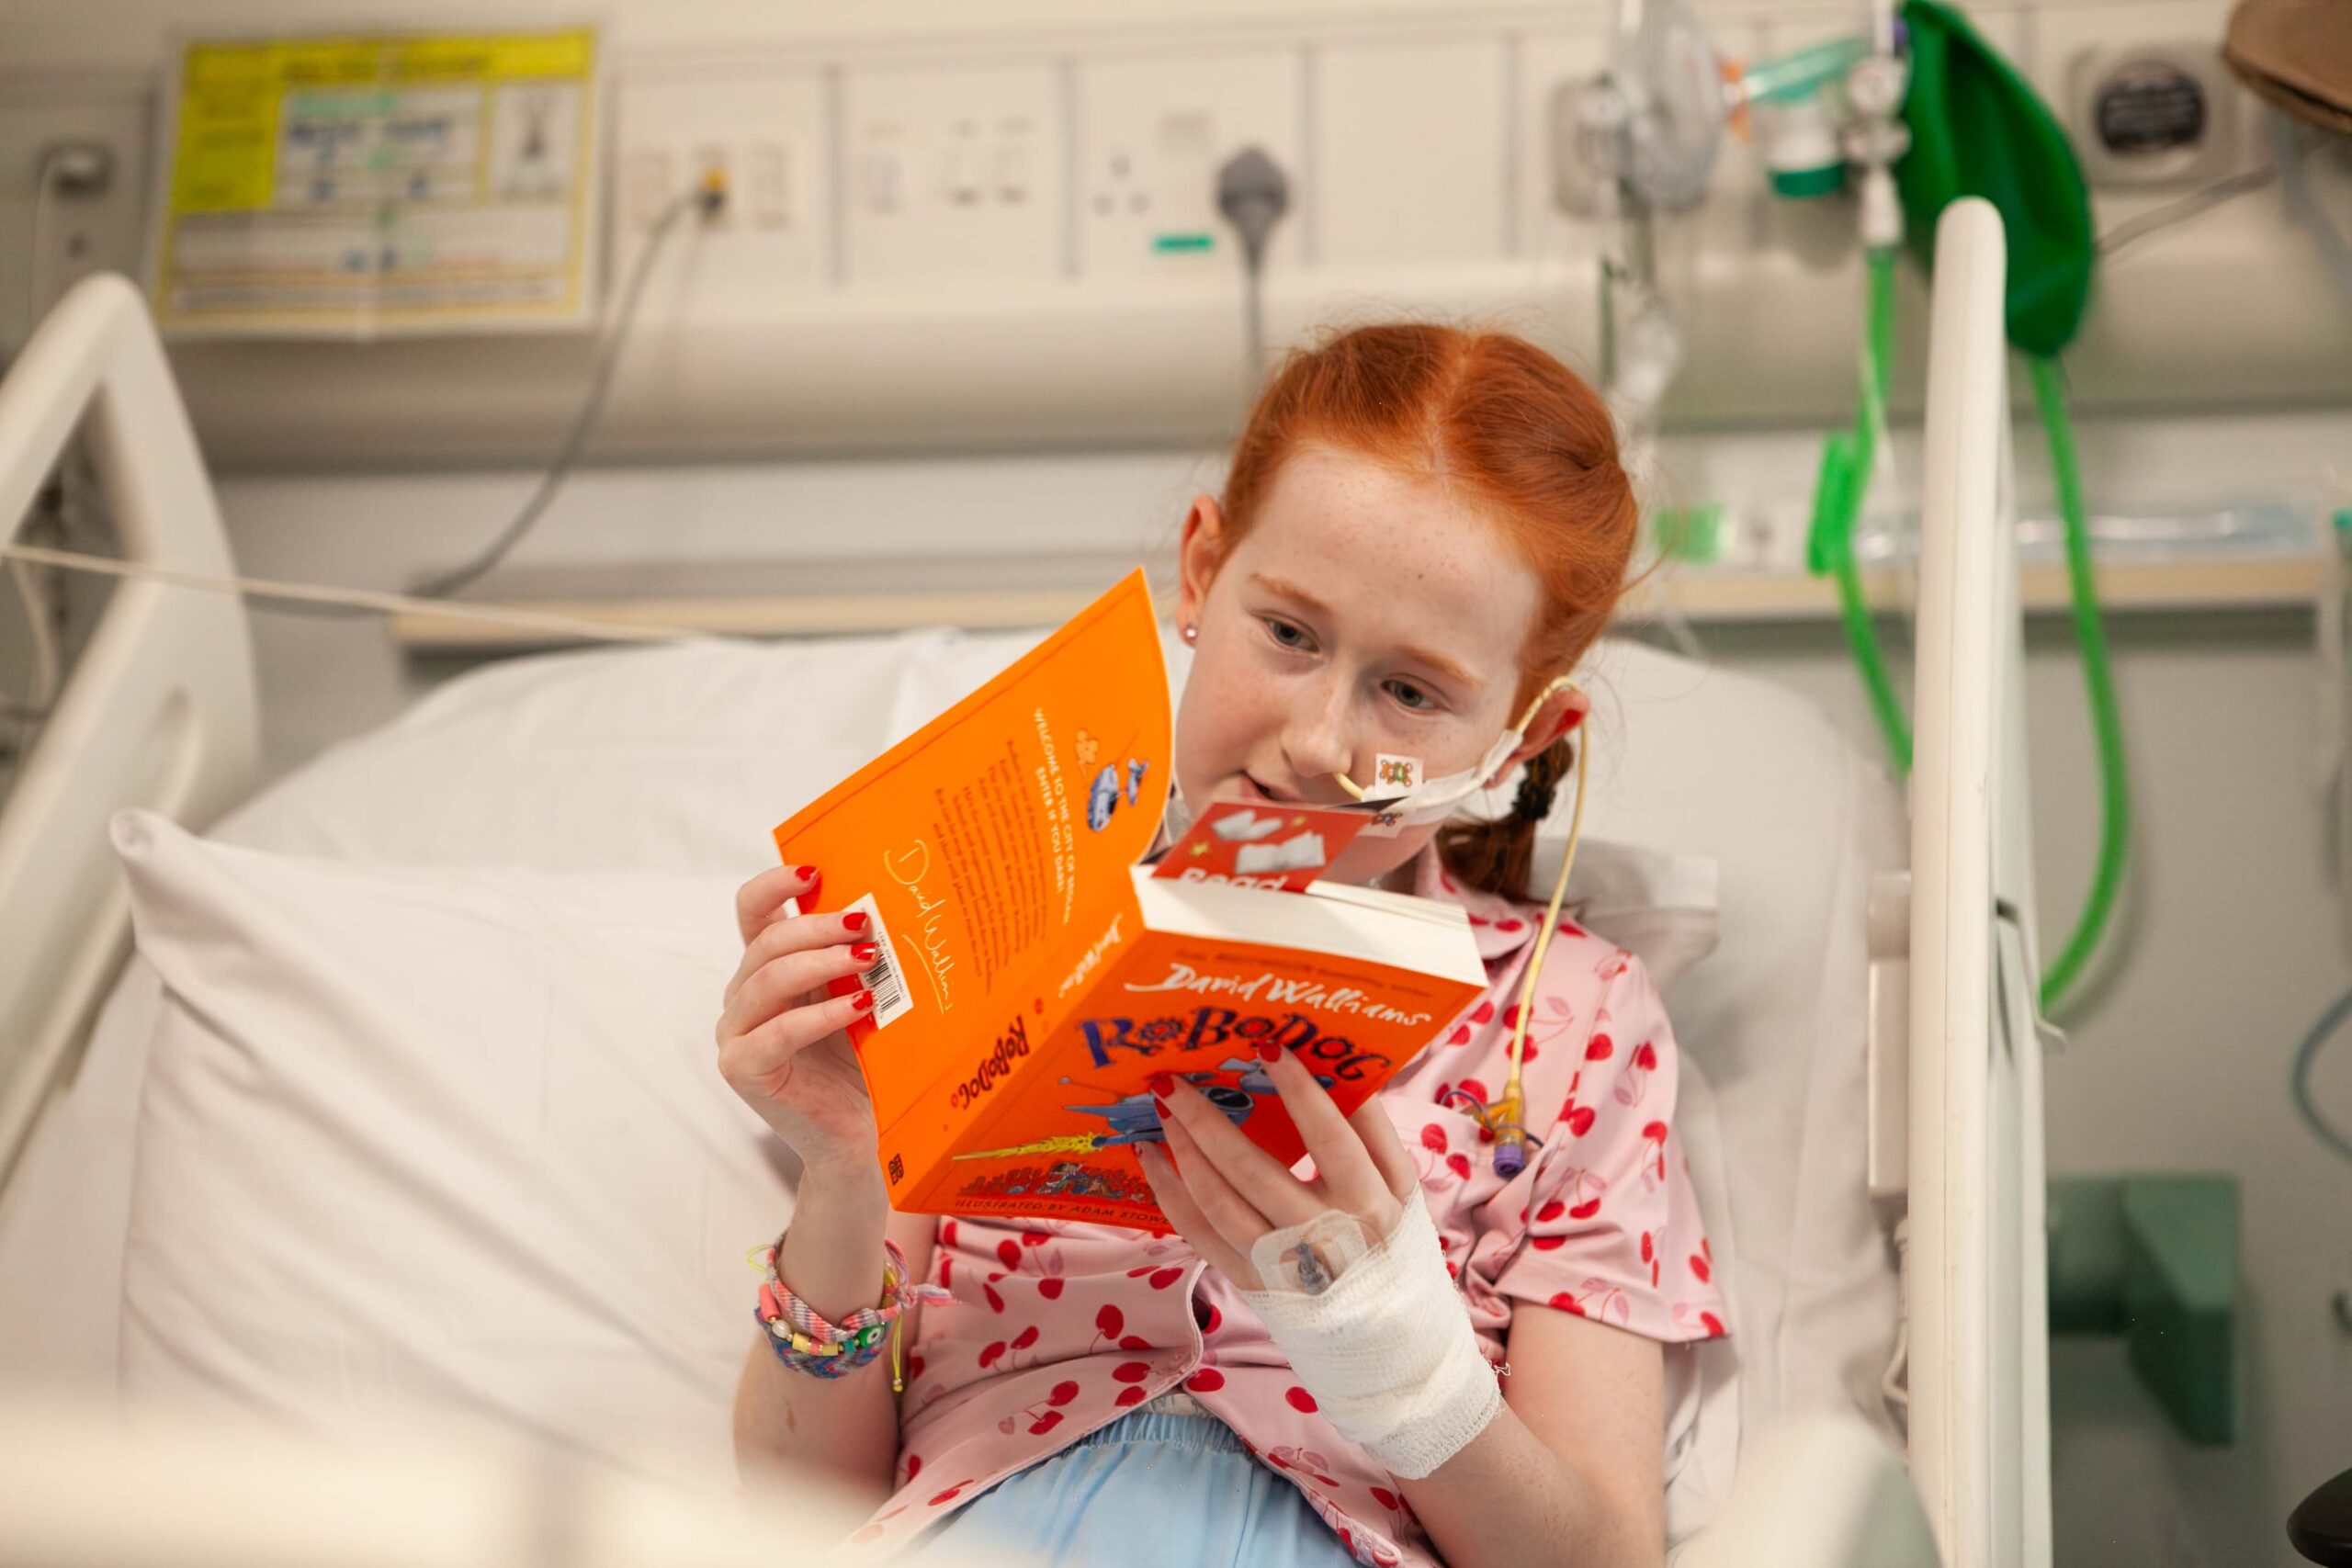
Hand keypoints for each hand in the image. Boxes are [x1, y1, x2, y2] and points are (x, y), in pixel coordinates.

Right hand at [716, 863, 884, 1178]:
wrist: (854, 1131)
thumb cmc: (858, 1060)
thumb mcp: (854, 994)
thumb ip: (851, 956)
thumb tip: (883, 906)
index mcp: (764, 968)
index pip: (752, 910)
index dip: (775, 883)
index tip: (816, 870)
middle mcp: (742, 996)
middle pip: (767, 942)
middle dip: (817, 927)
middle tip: (865, 925)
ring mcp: (736, 1033)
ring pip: (768, 980)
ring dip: (821, 963)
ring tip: (868, 959)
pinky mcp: (742, 1069)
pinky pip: (778, 1032)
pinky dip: (821, 1015)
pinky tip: (860, 1007)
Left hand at [1136, 1045, 1418, 1290]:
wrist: (1391, 1340)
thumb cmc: (1394, 1245)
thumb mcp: (1404, 1190)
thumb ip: (1373, 1132)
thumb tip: (1341, 1066)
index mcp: (1368, 1202)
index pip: (1331, 1136)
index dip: (1299, 1090)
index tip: (1267, 1044)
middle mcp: (1321, 1234)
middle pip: (1254, 1169)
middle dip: (1206, 1119)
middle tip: (1173, 1079)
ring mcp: (1282, 1264)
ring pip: (1219, 1203)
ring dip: (1183, 1152)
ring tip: (1161, 1111)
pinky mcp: (1252, 1284)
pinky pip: (1200, 1236)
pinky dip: (1170, 1195)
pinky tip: (1153, 1160)